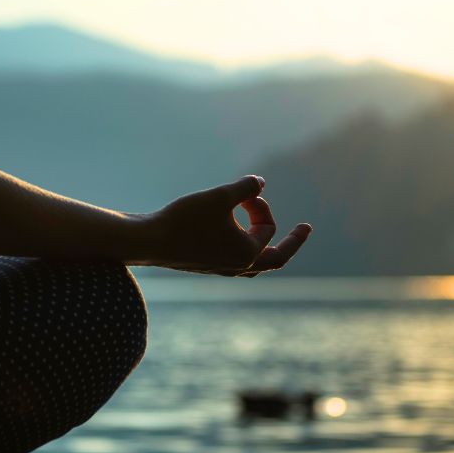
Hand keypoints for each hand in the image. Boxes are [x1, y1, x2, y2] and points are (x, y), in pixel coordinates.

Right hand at [146, 175, 311, 276]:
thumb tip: (260, 183)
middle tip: (306, 229)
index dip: (259, 205)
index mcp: (247, 254)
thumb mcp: (220, 196)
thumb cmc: (185, 219)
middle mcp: (237, 267)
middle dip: (292, 242)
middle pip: (275, 259)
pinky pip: (236, 263)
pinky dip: (245, 249)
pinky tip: (237, 241)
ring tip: (274, 242)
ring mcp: (221, 269)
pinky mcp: (205, 266)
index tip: (244, 193)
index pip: (268, 228)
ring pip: (255, 265)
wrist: (147, 241)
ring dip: (266, 248)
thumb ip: (245, 188)